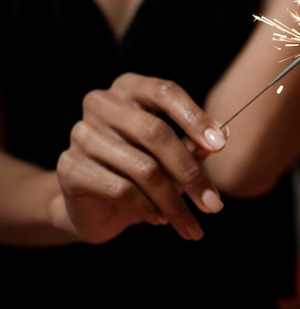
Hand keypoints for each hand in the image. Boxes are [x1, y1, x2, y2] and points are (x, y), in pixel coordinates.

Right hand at [56, 73, 227, 243]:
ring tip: (188, 221)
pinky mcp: (70, 166)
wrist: (94, 205)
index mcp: (130, 88)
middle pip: (157, 133)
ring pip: (143, 167)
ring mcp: (82, 134)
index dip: (195, 118)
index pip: (166, 92)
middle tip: (213, 203)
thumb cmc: (140, 170)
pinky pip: (122, 189)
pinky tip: (159, 218)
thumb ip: (191, 144)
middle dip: (190, 172)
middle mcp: (102, 104)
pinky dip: (148, 208)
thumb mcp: (170, 156)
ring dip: (174, 201)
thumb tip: (219, 140)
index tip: (220, 146)